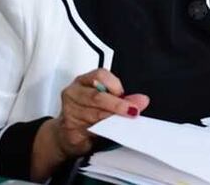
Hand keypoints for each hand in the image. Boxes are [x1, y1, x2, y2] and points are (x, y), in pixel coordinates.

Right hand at [32, 69, 148, 179]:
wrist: (67, 134)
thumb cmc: (87, 113)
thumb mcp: (106, 102)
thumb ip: (124, 100)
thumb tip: (142, 100)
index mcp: (83, 81)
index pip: (99, 76)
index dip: (114, 85)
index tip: (124, 95)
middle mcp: (73, 93)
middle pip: (96, 97)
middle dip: (116, 105)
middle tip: (131, 111)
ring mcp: (69, 111)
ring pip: (93, 114)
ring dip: (110, 119)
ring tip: (122, 122)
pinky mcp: (69, 128)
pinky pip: (88, 129)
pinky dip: (101, 131)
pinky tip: (109, 131)